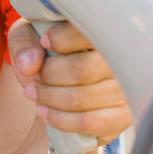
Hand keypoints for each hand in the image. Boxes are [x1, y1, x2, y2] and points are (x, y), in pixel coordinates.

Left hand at [7, 19, 131, 145]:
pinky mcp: (123, 117)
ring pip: (81, 98)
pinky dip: (59, 119)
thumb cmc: (47, 51)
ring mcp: (127, 90)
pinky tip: (43, 111)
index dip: (59, 40)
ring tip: (33, 92)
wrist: (61, 80)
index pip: (88, 34)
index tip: (44, 42)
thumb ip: (25, 44)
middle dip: (48, 75)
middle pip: (81, 70)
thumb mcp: (30, 37)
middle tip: (35, 76)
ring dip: (49, 98)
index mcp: (105, 31)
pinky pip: (89, 122)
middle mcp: (124, 60)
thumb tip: (30, 64)